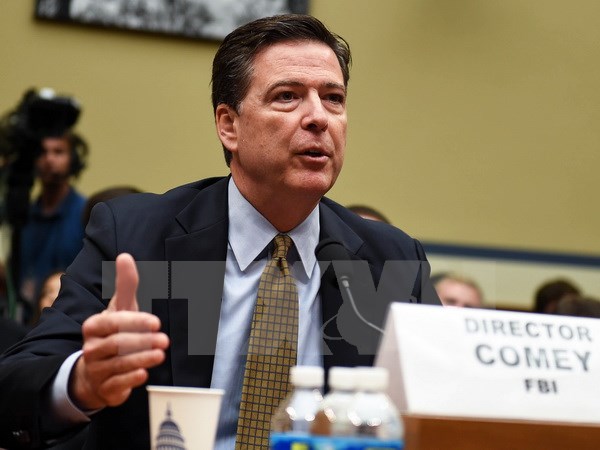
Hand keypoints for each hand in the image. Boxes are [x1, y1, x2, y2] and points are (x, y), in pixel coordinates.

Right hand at [71, 253, 169, 409]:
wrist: (95, 372)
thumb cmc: (113, 333)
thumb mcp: (120, 308)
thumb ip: (125, 285)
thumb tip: (125, 256)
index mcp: (93, 327)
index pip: (112, 323)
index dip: (134, 322)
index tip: (156, 322)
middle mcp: (91, 348)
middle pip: (117, 344)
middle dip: (142, 342)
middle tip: (165, 340)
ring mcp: (96, 370)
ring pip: (118, 364)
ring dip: (141, 359)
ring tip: (161, 354)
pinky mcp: (104, 389)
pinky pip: (116, 384)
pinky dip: (131, 379)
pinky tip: (145, 374)